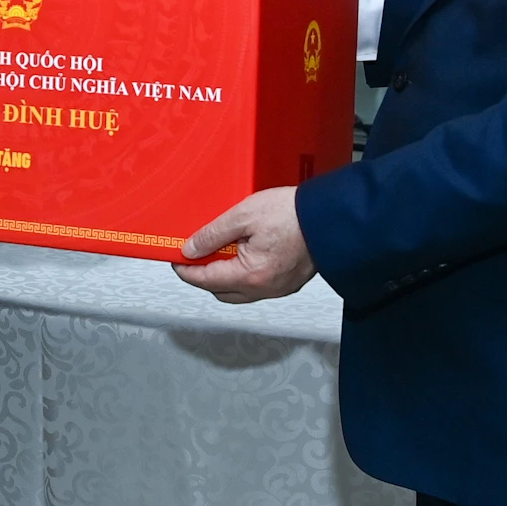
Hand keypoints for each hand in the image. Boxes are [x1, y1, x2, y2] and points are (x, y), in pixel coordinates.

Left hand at [174, 186, 316, 303]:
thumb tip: (190, 249)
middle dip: (204, 275)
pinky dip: (244, 274)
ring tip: (221, 249)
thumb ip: (213, 234)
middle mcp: (264, 289)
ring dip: (225, 275)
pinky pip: (257, 285)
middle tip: (197, 253)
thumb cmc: (292, 214)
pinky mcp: (289, 282)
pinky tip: (244, 252)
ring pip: (240, 290)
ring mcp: (278, 288)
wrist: (330, 218)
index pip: (205, 280)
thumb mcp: (244, 215)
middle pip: (221, 291)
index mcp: (250, 276)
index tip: (176, 260)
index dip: (186, 270)